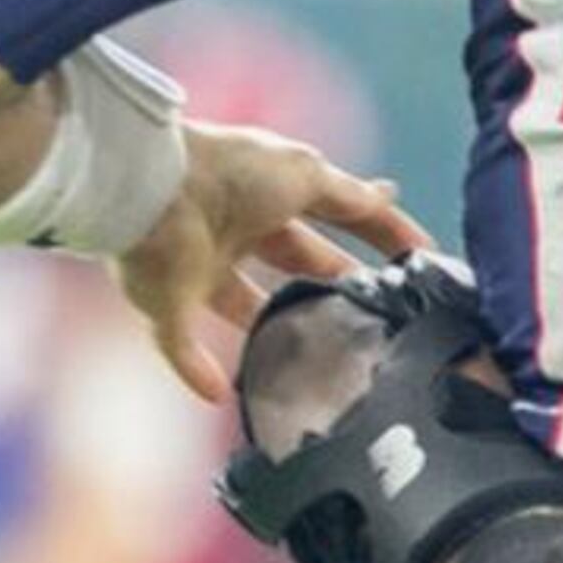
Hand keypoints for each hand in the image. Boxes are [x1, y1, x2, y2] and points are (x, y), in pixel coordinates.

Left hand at [115, 121, 430, 402]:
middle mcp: (235, 229)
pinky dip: (197, 371)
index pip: (329, 220)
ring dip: (271, 333)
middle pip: (290, 265)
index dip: (369, 240)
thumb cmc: (230, 168)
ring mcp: (197, 269)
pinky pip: (180, 347)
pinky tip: (221, 394)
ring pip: (240, 308)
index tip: (411, 267)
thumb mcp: (305, 175)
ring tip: (317, 364)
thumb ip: (349, 195)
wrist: (151, 188)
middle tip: (376, 318)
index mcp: (268, 192)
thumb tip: (388, 195)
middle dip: (330, 287)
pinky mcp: (166, 306)